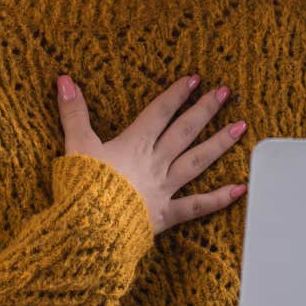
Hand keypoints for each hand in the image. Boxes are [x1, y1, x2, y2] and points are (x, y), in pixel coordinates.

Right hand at [55, 74, 248, 234]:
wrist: (90, 226)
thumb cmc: (82, 187)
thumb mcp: (75, 145)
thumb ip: (73, 113)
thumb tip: (64, 80)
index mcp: (134, 144)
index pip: (159, 113)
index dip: (176, 94)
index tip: (194, 79)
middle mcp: (155, 162)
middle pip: (184, 131)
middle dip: (204, 109)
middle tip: (225, 93)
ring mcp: (164, 188)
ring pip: (197, 161)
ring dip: (219, 143)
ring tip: (240, 127)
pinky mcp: (166, 214)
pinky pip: (197, 206)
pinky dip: (220, 198)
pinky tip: (241, 188)